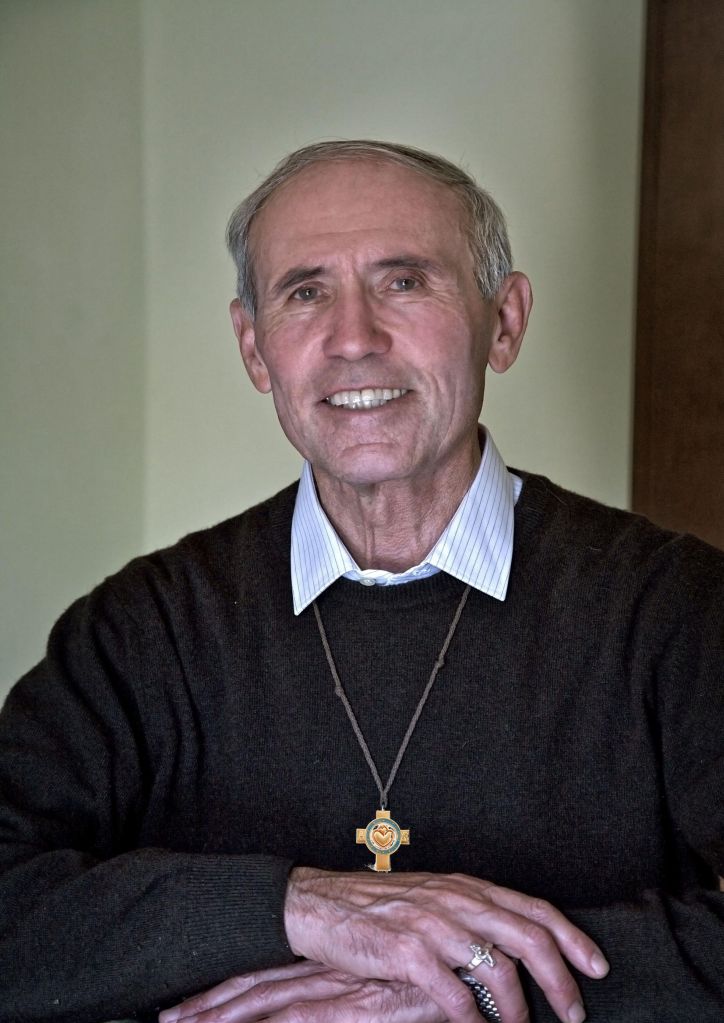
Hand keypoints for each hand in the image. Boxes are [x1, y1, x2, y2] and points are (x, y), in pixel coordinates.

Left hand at [158, 960, 444, 1021]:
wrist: (485, 966)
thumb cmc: (449, 976)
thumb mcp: (402, 981)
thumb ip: (377, 986)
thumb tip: (359, 994)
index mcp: (338, 961)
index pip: (273, 972)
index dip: (231, 985)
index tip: (191, 1001)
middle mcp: (332, 970)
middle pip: (259, 984)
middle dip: (211, 1002)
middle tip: (165, 1016)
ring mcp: (343, 988)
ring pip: (270, 1000)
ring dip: (223, 1013)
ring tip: (179, 1022)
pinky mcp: (361, 1007)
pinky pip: (306, 1015)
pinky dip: (270, 1022)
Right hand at [284, 868, 609, 1022]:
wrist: (318, 903)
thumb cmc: (377, 908)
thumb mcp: (431, 901)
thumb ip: (471, 918)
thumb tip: (513, 952)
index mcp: (465, 887)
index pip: (532, 908)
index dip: (571, 937)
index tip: (597, 966)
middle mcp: (455, 900)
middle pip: (527, 936)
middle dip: (560, 980)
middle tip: (574, 1012)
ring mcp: (430, 924)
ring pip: (496, 966)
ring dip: (516, 1007)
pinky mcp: (404, 951)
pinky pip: (452, 992)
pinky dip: (471, 1018)